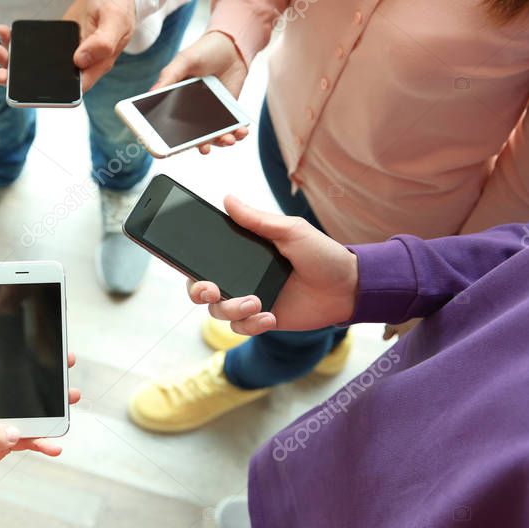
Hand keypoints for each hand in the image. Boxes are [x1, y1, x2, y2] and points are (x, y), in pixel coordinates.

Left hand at [0, 0, 135, 92]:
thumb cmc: (120, 6)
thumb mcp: (115, 22)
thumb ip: (102, 43)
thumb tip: (80, 59)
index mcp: (94, 67)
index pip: (69, 90)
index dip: (45, 95)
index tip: (23, 91)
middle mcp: (77, 65)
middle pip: (45, 81)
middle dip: (19, 80)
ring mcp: (64, 53)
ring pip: (34, 65)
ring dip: (12, 60)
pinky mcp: (55, 41)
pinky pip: (33, 46)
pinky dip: (17, 41)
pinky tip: (4, 32)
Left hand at [0, 353, 80, 520]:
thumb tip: (14, 431)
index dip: (0, 351)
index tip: (24, 339)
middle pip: (12, 388)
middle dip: (37, 379)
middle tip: (63, 369)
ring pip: (23, 414)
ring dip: (45, 410)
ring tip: (70, 403)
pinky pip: (23, 440)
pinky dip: (39, 442)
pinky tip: (52, 446)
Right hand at [155, 31, 249, 154]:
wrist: (233, 46)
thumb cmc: (205, 50)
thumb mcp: (184, 61)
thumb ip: (169, 76)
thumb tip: (151, 93)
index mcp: (175, 100)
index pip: (168, 124)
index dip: (169, 139)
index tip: (172, 148)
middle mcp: (191, 109)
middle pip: (192, 135)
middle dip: (200, 145)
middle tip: (205, 148)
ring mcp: (210, 112)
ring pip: (213, 135)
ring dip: (221, 141)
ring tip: (229, 140)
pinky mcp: (227, 110)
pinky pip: (230, 127)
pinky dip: (236, 132)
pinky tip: (241, 132)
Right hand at [187, 195, 357, 334]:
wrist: (349, 287)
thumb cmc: (322, 254)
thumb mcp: (290, 230)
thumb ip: (257, 219)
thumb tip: (227, 199)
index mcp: (243, 253)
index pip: (204, 257)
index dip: (185, 260)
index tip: (179, 260)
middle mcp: (241, 276)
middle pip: (201, 288)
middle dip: (198, 290)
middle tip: (211, 289)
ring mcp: (250, 299)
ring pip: (218, 312)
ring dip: (231, 308)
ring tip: (256, 302)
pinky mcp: (262, 320)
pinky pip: (241, 328)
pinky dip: (251, 324)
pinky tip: (271, 316)